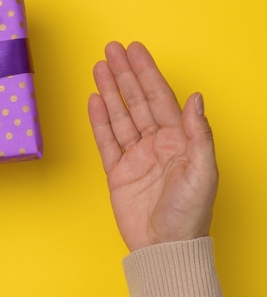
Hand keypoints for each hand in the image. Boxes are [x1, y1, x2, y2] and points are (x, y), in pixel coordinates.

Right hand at [88, 42, 217, 251]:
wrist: (163, 247)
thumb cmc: (189, 214)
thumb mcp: (202, 171)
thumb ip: (198, 133)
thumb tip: (196, 98)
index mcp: (179, 140)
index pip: (159, 97)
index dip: (146, 72)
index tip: (134, 51)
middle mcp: (156, 143)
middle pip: (136, 100)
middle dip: (124, 73)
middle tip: (111, 49)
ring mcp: (135, 155)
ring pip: (119, 115)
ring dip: (109, 90)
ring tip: (98, 67)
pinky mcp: (117, 170)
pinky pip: (106, 139)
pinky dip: (98, 119)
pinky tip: (94, 100)